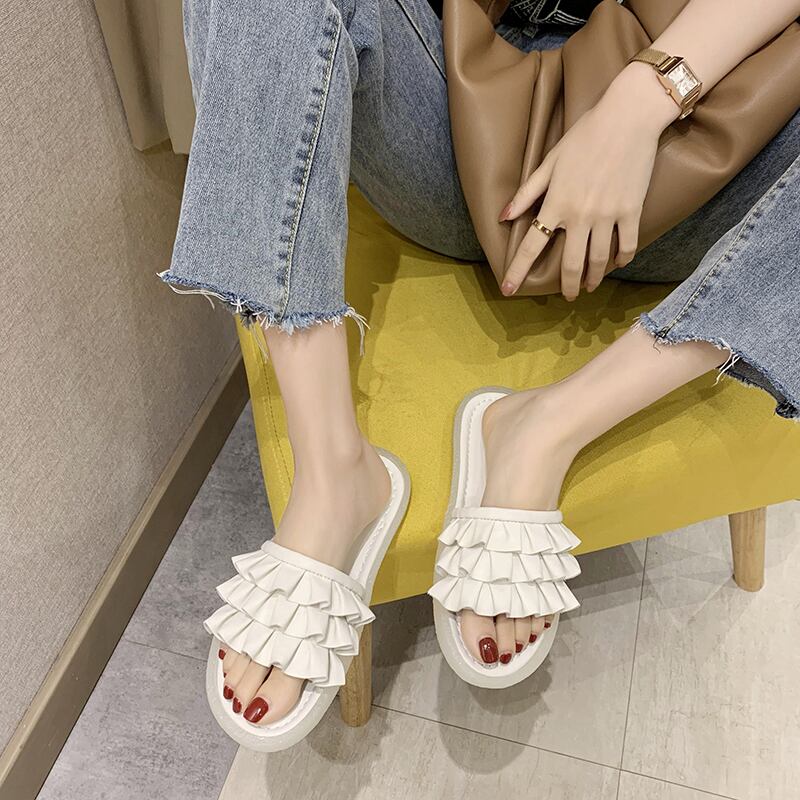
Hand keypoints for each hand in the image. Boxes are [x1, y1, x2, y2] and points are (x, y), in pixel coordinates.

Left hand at [499, 63, 676, 300]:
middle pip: (571, 265)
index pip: (531, 246)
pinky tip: (616, 264)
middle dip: (568, 287)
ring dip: (594, 279)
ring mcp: (608, 215)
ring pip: (599, 261)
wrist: (628, 118)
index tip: (509, 291)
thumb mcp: (550, 162)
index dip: (517, 271)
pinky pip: (626, 246)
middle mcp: (580, 215)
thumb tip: (504, 217)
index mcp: (556, 204)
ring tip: (590, 286)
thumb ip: (527, 193)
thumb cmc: (585, 136)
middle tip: (569, 296)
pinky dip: (621, 259)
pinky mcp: (632, 211)